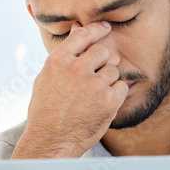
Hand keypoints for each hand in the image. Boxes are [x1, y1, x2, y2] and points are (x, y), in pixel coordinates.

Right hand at [13, 21, 128, 158]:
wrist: (51, 141)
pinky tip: (103, 104)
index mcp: (58, 60)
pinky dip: (117, 94)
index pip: (83, 35)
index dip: (97, 29)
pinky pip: (122, 86)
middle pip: (103, 51)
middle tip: (93, 79)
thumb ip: (65, 54)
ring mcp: (94, 84)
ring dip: (108, 80)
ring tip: (93, 96)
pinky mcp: (109, 100)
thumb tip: (77, 28)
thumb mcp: (46, 78)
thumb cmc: (46, 110)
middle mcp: (76, 69)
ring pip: (114, 70)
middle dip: (102, 62)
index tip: (106, 28)